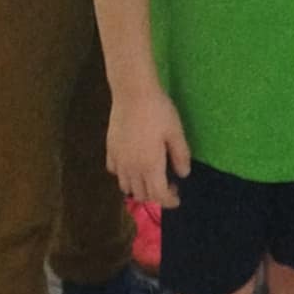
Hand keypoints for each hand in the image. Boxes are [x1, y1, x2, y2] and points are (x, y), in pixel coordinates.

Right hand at [107, 89, 189, 208]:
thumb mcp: (176, 132)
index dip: (169, 201)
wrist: (132, 93)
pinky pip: (115, 172)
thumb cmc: (158, 111)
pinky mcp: (109, 150)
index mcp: (150, 166)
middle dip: (156, 195)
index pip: (158, 195)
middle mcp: (131, 168)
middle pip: (141, 194)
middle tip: (169, 184)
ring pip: (126, 186)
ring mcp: (118, 160)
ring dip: (139, 188)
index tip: (178, 197)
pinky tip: (133, 165)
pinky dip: (124, 175)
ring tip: (151, 176)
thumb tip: (183, 174)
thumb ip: (180, 155)